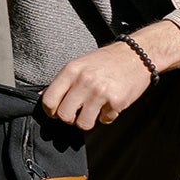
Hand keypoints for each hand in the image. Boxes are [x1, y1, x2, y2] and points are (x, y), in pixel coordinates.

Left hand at [40, 23, 179, 131]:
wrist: (137, 55)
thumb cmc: (106, 61)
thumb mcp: (80, 65)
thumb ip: (62, 82)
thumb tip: (42, 97)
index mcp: (71, 70)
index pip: (48, 100)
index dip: (51, 111)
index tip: (57, 111)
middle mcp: (84, 81)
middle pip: (64, 116)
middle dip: (70, 118)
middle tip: (78, 112)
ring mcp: (100, 92)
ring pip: (83, 124)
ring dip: (88, 120)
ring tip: (94, 109)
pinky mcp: (116, 102)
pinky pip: (104, 121)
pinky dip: (107, 116)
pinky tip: (110, 103)